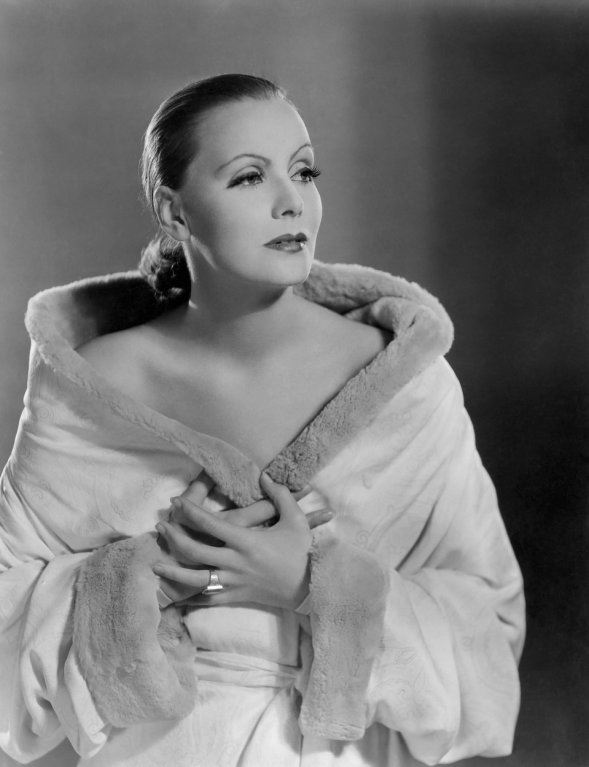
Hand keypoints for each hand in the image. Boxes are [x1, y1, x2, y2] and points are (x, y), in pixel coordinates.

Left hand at [153, 472, 332, 608]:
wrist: (311, 586)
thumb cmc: (302, 551)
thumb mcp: (295, 519)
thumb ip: (279, 495)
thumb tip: (265, 475)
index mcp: (246, 541)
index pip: (210, 524)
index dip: (190, 512)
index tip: (176, 502)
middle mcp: (235, 561)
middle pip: (195, 550)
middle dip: (174, 538)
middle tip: (160, 526)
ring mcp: (233, 581)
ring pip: (196, 579)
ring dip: (173, 572)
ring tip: (156, 565)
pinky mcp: (236, 596)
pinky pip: (209, 599)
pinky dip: (191, 598)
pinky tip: (175, 596)